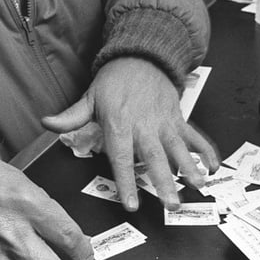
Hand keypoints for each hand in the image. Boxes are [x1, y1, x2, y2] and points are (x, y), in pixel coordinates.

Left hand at [42, 57, 218, 211]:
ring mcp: (164, 121)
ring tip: (199, 186)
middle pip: (155, 157)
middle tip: (172, 203)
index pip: (122, 158)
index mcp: (119, 123)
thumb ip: (71, 116)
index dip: (126, 182)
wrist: (141, 55)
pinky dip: (206, 151)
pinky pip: (195, 136)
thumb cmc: (114, 80)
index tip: (132, 203)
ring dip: (190, 168)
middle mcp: (144, 125)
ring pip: (178, 148)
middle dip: (164, 181)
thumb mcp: (90, 96)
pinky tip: (214, 168)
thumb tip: (46, 123)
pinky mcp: (178, 118)